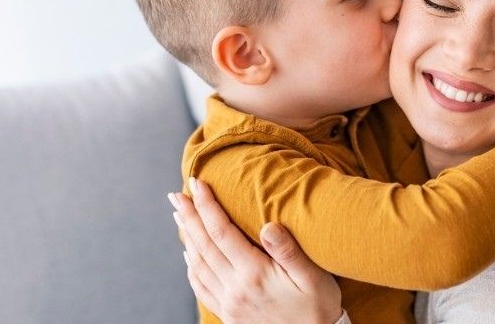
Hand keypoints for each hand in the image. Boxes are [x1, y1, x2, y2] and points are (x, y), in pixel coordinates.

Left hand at [168, 178, 343, 323]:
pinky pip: (201, 287)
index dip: (207, 206)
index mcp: (254, 274)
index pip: (222, 232)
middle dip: (189, 217)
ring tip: (179, 215)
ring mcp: (229, 303)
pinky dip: (190, 267)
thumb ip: (289, 251)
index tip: (197, 183)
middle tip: (177, 194)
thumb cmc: (318, 307)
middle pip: (204, 245)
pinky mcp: (229, 314)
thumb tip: (269, 226)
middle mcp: (236, 288)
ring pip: (198, 264)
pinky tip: (188, 253)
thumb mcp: (314, 277)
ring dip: (186, 237)